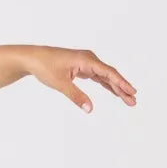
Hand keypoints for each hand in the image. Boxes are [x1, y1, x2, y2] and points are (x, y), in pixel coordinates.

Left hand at [22, 46, 136, 112]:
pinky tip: (113, 92)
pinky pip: (97, 77)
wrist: (33, 58)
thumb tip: (90, 109)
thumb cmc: (45, 67)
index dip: (122, 83)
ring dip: (115, 88)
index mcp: (87, 60)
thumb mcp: (61, 84)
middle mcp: (89, 59)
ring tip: (127, 99)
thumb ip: (76, 96)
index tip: (132, 92)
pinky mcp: (81, 68)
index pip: (109, 73)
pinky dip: (105, 85)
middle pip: (110, 75)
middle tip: (133, 101)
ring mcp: (86, 63)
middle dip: (122, 88)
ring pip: (105, 77)